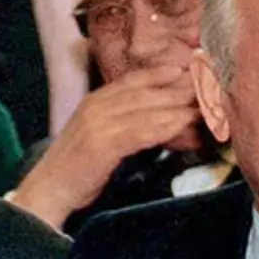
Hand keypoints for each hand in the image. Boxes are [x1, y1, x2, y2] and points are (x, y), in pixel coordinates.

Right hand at [10, 67, 199, 228]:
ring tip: (206, 105)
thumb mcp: (101, 136)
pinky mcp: (102, 146)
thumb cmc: (79, 166)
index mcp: (95, 101)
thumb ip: (125, 124)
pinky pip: (139, 132)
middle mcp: (97, 107)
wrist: (48, 189)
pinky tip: (183, 126)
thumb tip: (161, 120)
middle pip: (146, 93)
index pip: (133, 81)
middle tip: (209, 86)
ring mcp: (98, 125)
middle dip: (180, 89)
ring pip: (147, 110)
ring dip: (179, 107)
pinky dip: (163, 127)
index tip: (188, 69)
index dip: (162, 74)